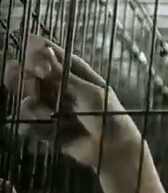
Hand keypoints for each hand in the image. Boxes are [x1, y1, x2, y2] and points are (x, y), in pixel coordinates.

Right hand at [2, 35, 139, 169]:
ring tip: (41, 110)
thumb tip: (43, 51)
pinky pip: (31, 125)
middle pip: (37, 79)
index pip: (58, 59)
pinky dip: (32, 125)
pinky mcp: (50, 130)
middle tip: (30, 82)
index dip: (44, 51)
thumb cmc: (108, 116)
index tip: (29, 42)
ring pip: (30, 101)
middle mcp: (65, 91)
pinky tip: (42, 127)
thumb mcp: (89, 92)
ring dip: (31, 104)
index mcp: (80, 77)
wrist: (113, 150)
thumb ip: (63, 75)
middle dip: (28, 79)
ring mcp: (57, 110)